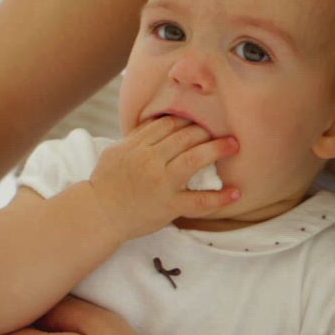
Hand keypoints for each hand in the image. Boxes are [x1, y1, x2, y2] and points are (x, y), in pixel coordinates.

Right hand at [84, 117, 238, 238]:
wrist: (99, 214)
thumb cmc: (106, 183)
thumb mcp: (115, 152)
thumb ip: (136, 137)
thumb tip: (156, 122)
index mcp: (137, 146)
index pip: (168, 124)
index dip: (188, 120)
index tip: (200, 122)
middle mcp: (150, 160)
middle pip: (184, 137)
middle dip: (206, 131)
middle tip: (222, 131)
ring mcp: (160, 182)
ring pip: (193, 159)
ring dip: (217, 149)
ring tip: (233, 145)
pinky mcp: (168, 205)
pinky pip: (198, 200)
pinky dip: (219, 197)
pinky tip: (235, 193)